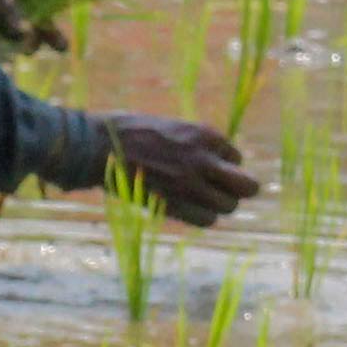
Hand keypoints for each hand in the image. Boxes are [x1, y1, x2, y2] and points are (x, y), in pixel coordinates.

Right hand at [93, 114, 256, 226]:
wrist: (100, 146)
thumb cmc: (131, 132)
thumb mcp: (172, 127)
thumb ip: (196, 144)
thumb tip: (216, 162)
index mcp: (205, 134)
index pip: (236, 157)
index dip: (225, 164)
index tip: (210, 166)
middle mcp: (204, 159)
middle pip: (246, 186)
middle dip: (240, 189)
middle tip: (226, 189)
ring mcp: (191, 184)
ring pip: (228, 206)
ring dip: (219, 205)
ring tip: (201, 199)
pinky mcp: (175, 204)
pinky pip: (207, 220)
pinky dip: (202, 217)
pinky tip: (188, 208)